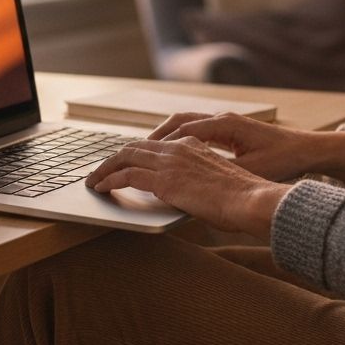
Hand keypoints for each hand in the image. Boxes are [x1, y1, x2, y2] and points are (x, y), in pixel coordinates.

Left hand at [86, 135, 286, 238]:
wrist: (250, 200)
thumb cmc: (241, 198)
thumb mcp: (217, 182)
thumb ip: (197, 181)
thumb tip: (188, 195)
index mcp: (193, 144)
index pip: (154, 145)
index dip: (135, 154)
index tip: (124, 164)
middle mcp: (179, 148)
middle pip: (135, 147)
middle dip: (114, 159)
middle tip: (101, 171)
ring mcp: (170, 162)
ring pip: (125, 158)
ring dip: (105, 169)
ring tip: (94, 180)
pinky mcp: (164, 180)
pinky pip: (126, 176)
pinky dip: (109, 180)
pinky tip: (101, 188)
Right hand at [146, 112, 344, 185]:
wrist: (308, 150)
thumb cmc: (283, 160)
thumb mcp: (251, 170)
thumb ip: (221, 172)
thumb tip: (193, 181)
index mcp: (224, 125)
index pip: (181, 130)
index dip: (156, 144)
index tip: (135, 157)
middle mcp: (222, 119)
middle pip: (177, 121)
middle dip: (152, 138)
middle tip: (129, 155)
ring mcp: (225, 122)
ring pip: (185, 123)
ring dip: (164, 137)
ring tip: (145, 155)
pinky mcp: (230, 130)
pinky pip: (196, 130)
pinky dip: (179, 139)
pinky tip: (171, 156)